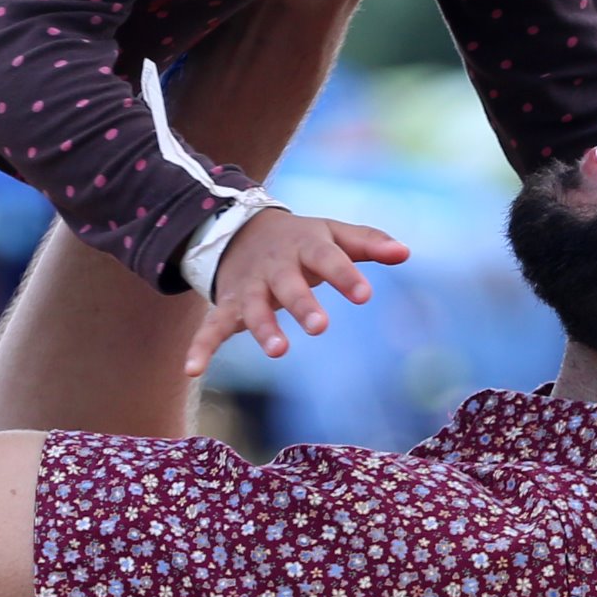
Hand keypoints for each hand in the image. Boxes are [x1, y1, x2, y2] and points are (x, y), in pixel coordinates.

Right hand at [182, 209, 411, 373]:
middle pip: (289, 286)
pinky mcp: (228, 306)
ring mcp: (249, 287)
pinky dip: (200, 347)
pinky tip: (191, 369)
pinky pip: (211, 326)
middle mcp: (276, 267)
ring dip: (263, 328)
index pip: (329, 259)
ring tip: (277, 351)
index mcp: (307, 246)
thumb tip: (405, 253)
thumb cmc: (302, 240)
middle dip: (302, 305)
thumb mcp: (333, 233)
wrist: (240, 228)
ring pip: (254, 308)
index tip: (364, 295)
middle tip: (320, 326)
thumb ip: (368, 243)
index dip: (346, 276)